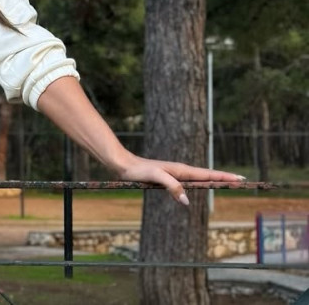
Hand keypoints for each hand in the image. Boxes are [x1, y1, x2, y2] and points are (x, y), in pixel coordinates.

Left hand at [116, 154, 245, 205]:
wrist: (124, 165)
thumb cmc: (138, 171)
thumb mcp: (155, 178)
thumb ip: (171, 187)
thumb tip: (187, 201)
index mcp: (181, 170)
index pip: (208, 174)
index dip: (224, 177)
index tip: (240, 178)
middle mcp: (181, 171)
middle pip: (208, 175)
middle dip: (225, 177)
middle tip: (242, 180)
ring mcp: (175, 174)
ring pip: (200, 178)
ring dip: (214, 179)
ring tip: (227, 182)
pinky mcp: (168, 178)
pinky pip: (189, 181)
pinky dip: (200, 183)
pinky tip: (200, 186)